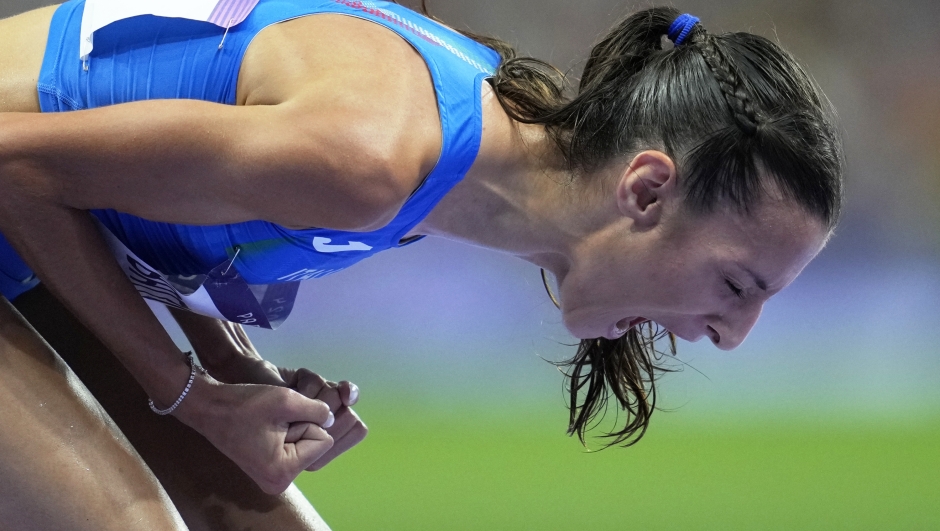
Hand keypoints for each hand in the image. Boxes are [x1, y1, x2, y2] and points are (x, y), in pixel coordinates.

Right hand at [203, 352, 367, 471]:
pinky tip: (266, 427)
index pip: (324, 441)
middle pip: (316, 444)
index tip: (278, 420)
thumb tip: (334, 419)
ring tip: (267, 423)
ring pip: (307, 443)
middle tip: (270, 421)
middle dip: (301, 425)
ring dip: (293, 427)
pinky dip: (287, 431)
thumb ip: (318, 410)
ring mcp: (274, 477)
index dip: (307, 422)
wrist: (209, 407)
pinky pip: (295, 446)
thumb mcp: (287, 400)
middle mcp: (280, 482)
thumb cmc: (244, 404)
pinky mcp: (270, 468)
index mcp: (284, 472)